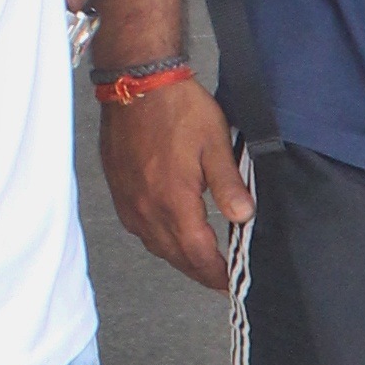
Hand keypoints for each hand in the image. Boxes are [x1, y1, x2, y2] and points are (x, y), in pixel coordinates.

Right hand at [97, 75, 253, 288]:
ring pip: (155, 245)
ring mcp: (128, 201)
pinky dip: (159, 239)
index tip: (230, 283)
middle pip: (175, 256)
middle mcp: (145, 208)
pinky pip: (139, 228)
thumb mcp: (215, 143)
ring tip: (199, 261)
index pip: (197, 255)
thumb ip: (229, 185)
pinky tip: (171, 234)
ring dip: (179, 258)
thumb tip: (244, 217)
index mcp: (172, 201)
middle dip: (199, 271)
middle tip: (219, 279)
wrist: (136, 81)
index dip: (216, 274)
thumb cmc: (175, 106)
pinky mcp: (119, 191)